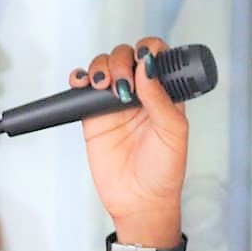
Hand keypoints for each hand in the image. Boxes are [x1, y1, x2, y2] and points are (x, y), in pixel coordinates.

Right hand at [71, 38, 187, 243]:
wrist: (139, 201)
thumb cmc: (164, 171)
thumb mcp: (173, 133)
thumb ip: (160, 99)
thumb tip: (147, 67)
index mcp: (164, 93)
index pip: (157, 57)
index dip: (150, 49)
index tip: (145, 56)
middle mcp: (140, 93)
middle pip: (126, 56)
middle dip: (121, 61)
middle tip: (122, 85)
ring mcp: (115, 103)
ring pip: (104, 67)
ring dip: (101, 67)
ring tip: (103, 84)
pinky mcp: (93, 116)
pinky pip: (83, 89)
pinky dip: (78, 78)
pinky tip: (81, 82)